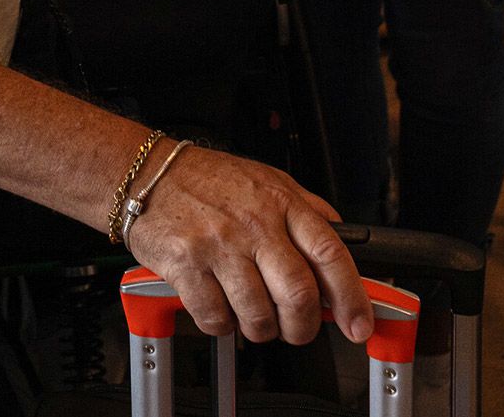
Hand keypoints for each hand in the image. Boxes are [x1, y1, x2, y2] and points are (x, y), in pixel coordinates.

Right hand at [121, 147, 371, 348]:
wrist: (145, 174)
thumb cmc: (204, 179)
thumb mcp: (266, 179)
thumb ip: (305, 208)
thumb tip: (341, 237)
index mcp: (280, 202)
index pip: (330, 253)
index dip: (352, 296)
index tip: (358, 323)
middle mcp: (253, 224)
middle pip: (298, 294)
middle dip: (302, 327)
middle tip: (296, 329)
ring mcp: (219, 245)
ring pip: (258, 315)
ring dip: (260, 329)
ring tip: (252, 317)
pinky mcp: (186, 266)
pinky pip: (216, 319)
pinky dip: (222, 325)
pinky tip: (219, 306)